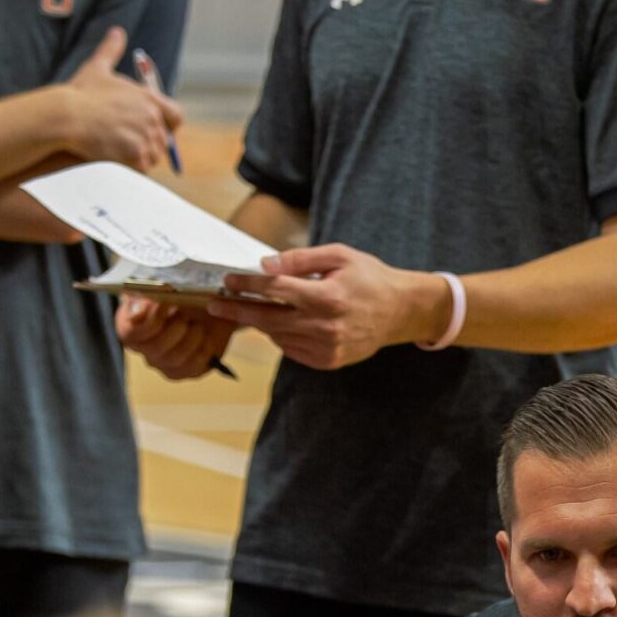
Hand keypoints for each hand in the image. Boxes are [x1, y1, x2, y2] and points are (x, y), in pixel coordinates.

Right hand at [59, 27, 181, 172]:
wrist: (66, 116)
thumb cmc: (80, 93)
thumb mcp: (98, 67)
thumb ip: (111, 50)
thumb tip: (117, 31)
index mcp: (149, 98)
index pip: (176, 116)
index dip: (168, 126)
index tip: (157, 130)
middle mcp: (152, 117)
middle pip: (163, 141)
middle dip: (148, 144)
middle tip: (126, 144)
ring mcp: (145, 137)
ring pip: (153, 156)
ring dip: (140, 157)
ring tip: (119, 151)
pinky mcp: (136, 156)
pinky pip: (142, 168)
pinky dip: (131, 168)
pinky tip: (116, 160)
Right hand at [115, 296, 235, 378]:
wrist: (210, 305)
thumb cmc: (181, 292)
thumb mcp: (166, 284)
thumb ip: (149, 293)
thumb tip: (139, 311)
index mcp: (130, 324)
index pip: (130, 333)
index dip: (150, 320)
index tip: (166, 304)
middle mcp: (144, 347)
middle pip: (154, 348)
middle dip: (175, 329)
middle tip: (186, 314)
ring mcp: (163, 362)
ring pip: (174, 358)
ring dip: (191, 338)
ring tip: (198, 324)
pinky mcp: (185, 370)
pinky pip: (192, 368)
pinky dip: (203, 350)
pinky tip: (206, 337)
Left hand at [209, 246, 450, 370]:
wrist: (401, 312)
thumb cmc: (370, 278)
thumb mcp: (339, 256)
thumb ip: (301, 260)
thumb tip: (266, 265)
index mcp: (327, 296)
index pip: (275, 289)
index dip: (248, 285)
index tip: (227, 281)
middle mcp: (325, 326)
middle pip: (268, 319)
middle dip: (238, 311)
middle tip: (215, 305)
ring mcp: (326, 348)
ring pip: (278, 336)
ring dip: (263, 322)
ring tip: (254, 309)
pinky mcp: (328, 361)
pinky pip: (292, 350)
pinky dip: (283, 336)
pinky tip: (286, 322)